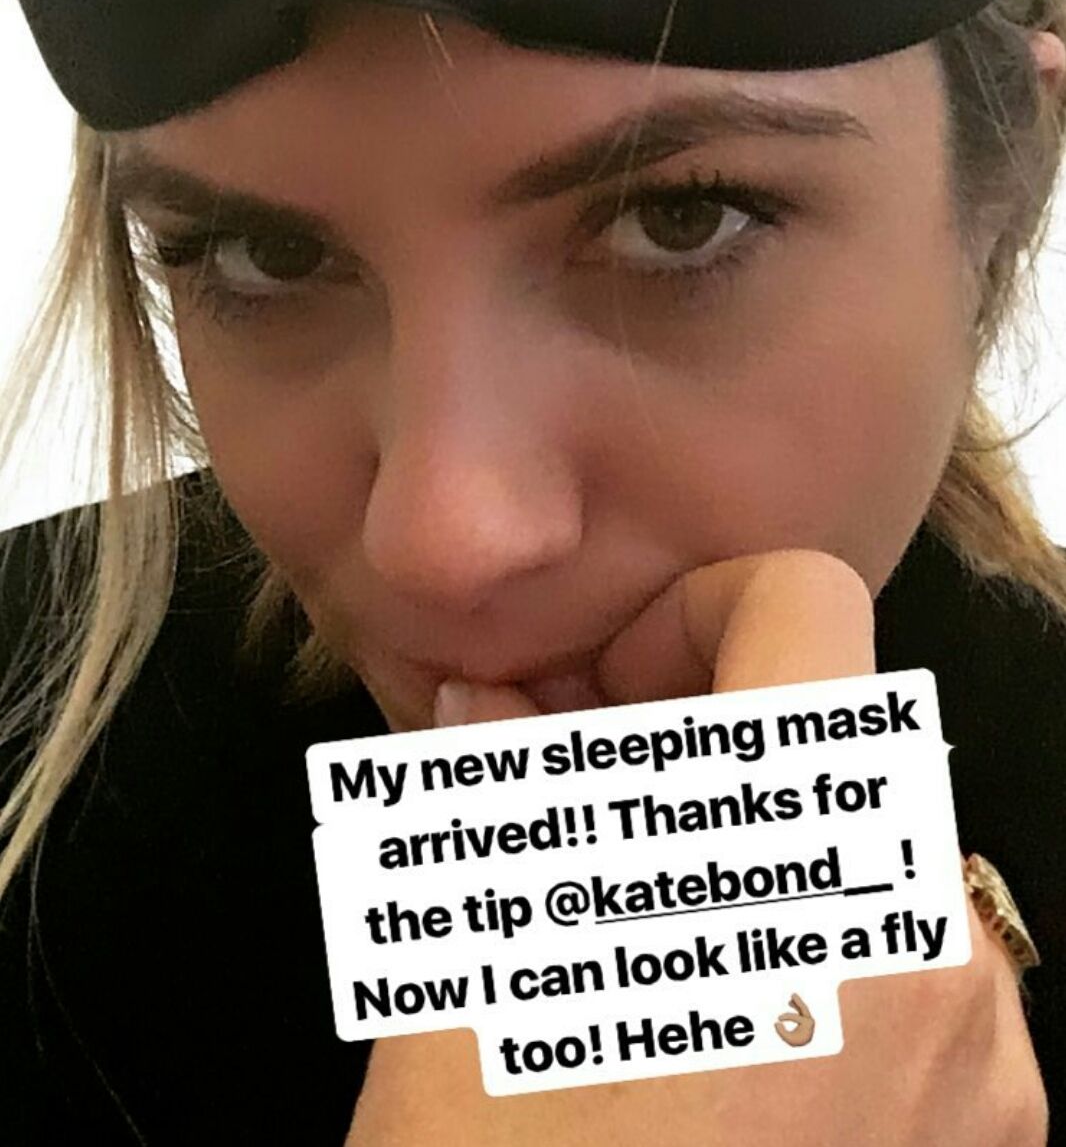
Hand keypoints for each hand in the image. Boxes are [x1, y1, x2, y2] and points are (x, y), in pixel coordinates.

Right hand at [347, 552, 1047, 1145]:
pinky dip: (836, 971)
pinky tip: (728, 1055)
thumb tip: (481, 699)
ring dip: (776, 861)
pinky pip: (927, 985)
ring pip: (884, 859)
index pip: (810, 606)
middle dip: (720, 752)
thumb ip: (494, 794)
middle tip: (601, 827)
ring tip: (654, 958)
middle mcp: (932, 946)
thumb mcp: (469, 979)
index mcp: (801, 866)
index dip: (699, 621)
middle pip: (845, 737)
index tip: (618, 711)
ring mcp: (990, 1064)